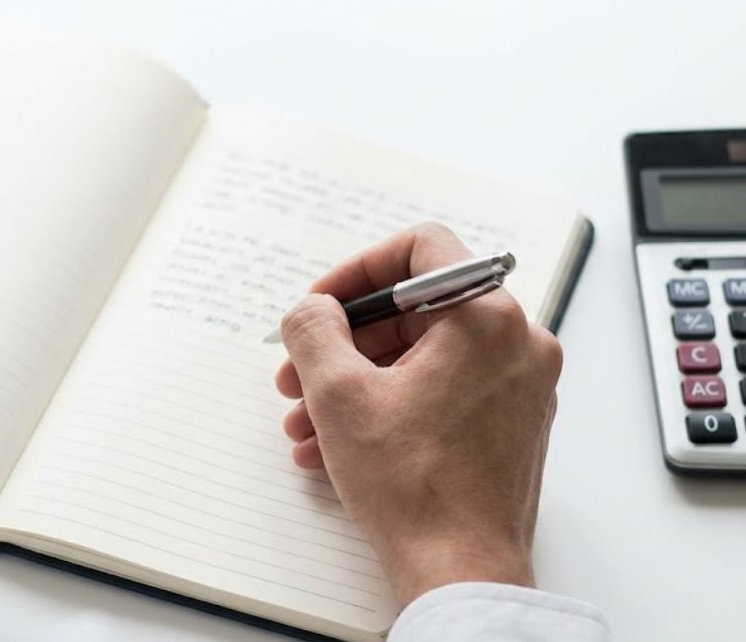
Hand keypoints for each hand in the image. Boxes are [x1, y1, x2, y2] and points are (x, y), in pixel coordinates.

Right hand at [275, 223, 561, 607]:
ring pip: (423, 356)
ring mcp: (520, 385)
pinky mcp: (512, 422)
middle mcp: (517, 343)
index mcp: (486, 318)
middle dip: (344, 342)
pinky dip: (390, 404)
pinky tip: (337, 443)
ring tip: (307, 421)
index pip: (420, 248)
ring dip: (356, 380)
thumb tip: (314, 309)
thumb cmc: (413, 487)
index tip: (324, 304)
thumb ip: (314, 329)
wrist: (462, 571)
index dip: (358, 270)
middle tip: (298, 374)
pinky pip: (442, 390)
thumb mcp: (338, 394)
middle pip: (414, 310)